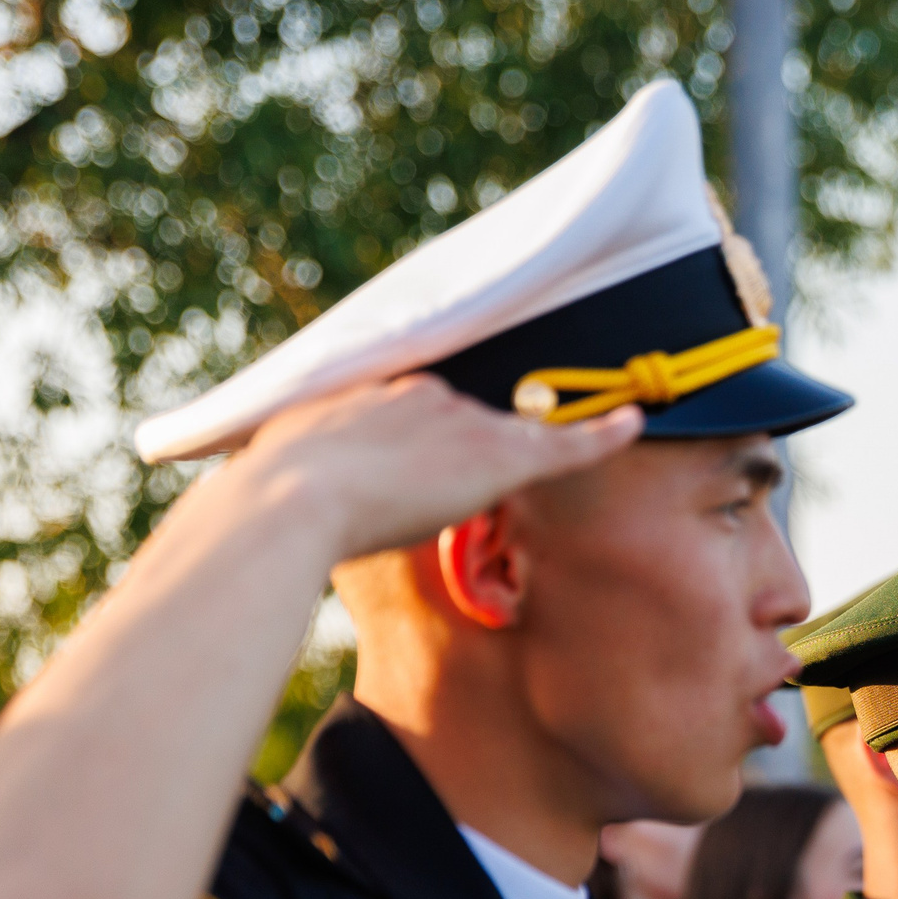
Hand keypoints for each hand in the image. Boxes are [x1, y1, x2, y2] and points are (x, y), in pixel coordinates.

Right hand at [212, 375, 644, 562]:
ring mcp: (464, 420)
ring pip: (512, 430)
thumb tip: (261, 509)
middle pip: (470, 416)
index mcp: (372, 390)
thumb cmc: (269, 504)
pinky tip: (636, 420)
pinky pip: (567, 441)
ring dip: (525, 446)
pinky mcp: (498, 455)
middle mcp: (426, 392)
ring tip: (534, 441)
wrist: (288, 502)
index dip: (430, 437)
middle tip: (457, 475)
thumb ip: (297, 479)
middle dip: (472, 444)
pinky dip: (604, 431)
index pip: (422, 407)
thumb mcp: (276, 474)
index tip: (426, 455)